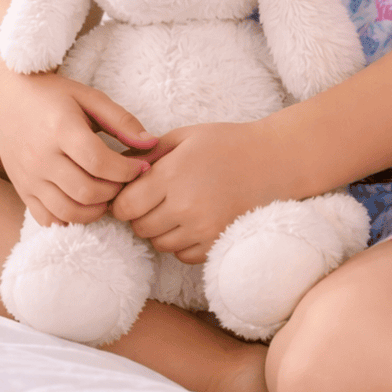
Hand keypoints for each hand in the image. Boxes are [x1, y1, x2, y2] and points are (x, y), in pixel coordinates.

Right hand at [0, 67, 157, 227]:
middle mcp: (41, 157)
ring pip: (69, 211)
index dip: (127, 170)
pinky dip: (72, 219)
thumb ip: (121, 120)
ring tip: (109, 193)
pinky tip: (85, 203)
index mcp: (61, 129)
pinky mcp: (22, 190)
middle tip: (127, 182)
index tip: (141, 167)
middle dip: (116, 191)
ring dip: (97, 210)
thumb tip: (151, 144)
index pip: (99, 162)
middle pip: (87, 191)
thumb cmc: (53, 95)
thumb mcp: (89, 97)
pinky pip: (49, 220)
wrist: (6, 98)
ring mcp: (29, 178)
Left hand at [110, 122, 282, 263]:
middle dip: (141, 215)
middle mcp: (185, 206)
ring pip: (159, 244)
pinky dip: (182, 242)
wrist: (274, 162)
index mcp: (173, 175)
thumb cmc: (226, 143)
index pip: (125, 206)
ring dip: (161, 230)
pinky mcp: (216, 243)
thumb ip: (148, 152)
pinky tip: (193, 220)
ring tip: (178, 207)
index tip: (133, 192)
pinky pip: (182, 255)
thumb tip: (117, 165)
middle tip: (156, 198)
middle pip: (140, 228)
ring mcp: (202, 229)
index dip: (124, 201)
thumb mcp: (185, 136)